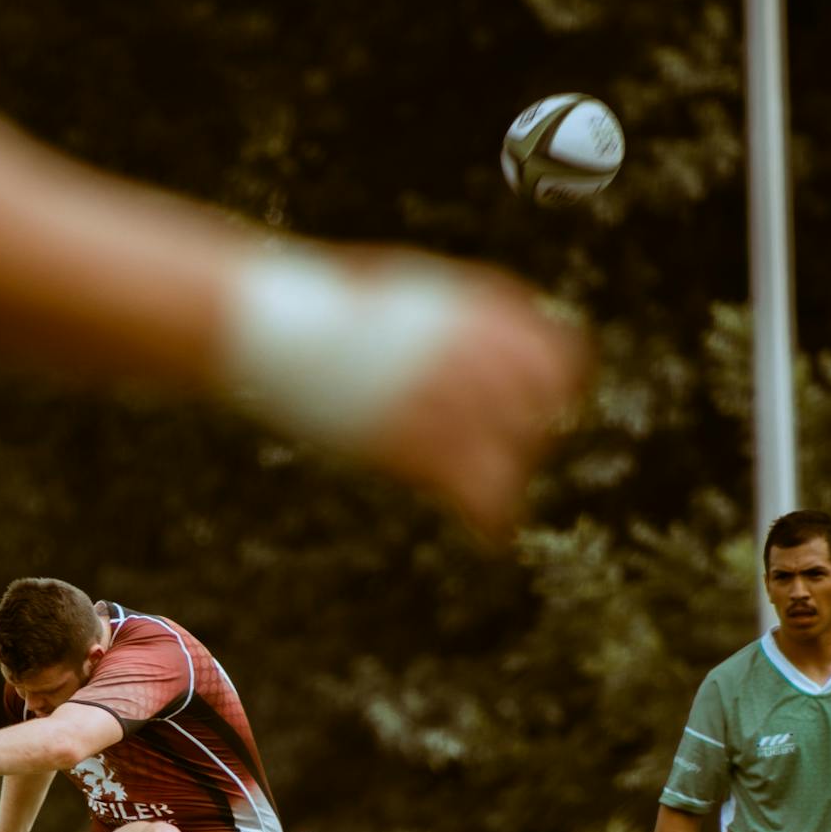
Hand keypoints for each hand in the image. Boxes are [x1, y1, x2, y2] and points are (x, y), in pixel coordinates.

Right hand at [348, 258, 588, 542]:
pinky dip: (493, 519)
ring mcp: (449, 397)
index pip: (560, 355)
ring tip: (483, 489)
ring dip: (509, 472)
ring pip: (522, 452)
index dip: (557, 387)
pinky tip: (487, 534)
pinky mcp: (420, 445)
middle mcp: (475, 351)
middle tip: (502, 454)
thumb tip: (475, 354)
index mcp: (477, 310)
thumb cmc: (322, 309)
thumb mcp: (402, 297)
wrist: (270, 327)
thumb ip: (451, 325)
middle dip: (530, 433)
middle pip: (544, 408)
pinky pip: (487, 496)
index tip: (542, 408)